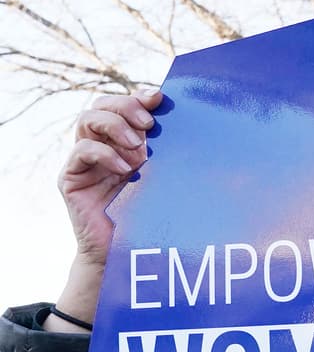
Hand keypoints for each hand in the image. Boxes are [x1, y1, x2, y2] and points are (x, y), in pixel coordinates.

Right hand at [48, 88, 161, 330]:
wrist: (127, 255)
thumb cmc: (154, 218)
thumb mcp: (169, 182)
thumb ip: (175, 158)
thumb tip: (203, 132)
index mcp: (125, 142)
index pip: (125, 106)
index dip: (139, 96)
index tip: (160, 98)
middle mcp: (103, 145)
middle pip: (102, 105)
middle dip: (126, 107)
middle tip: (149, 125)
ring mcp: (85, 160)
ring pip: (87, 120)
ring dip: (115, 126)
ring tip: (140, 149)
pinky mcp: (72, 178)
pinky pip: (81, 151)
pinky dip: (104, 153)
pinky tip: (126, 169)